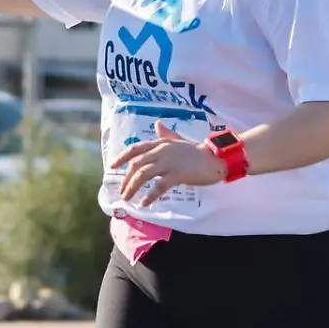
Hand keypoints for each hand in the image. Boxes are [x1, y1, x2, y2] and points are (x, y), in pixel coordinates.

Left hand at [111, 121, 226, 206]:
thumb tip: (157, 124)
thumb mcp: (179, 141)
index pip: (136, 148)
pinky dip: (150, 195)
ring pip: (144, 174)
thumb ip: (166, 134)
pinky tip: (145, 203)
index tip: (112, 166)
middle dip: (126, 179)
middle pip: (137, 164)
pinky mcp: (178, 174)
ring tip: (128, 199)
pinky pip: (160, 186)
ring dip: (133, 188)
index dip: (122, 157)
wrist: (216, 158)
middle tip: (122, 192)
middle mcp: (162, 151)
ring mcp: (170, 162)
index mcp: (161, 143)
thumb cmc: (197, 152)